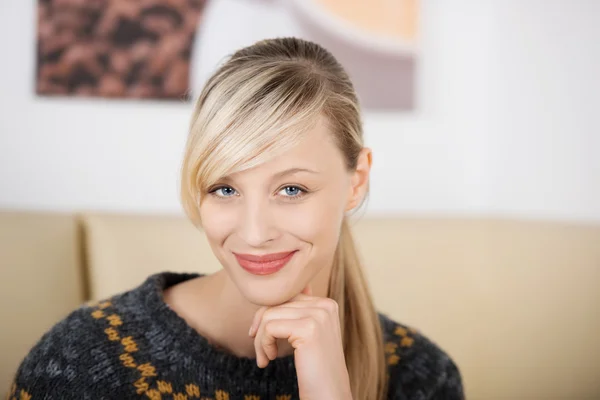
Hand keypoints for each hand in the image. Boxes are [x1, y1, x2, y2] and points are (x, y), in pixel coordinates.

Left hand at [249, 284, 352, 399]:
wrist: (330, 396)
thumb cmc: (316, 371)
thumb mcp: (310, 335)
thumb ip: (299, 313)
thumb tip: (283, 293)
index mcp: (327, 304)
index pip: (286, 297)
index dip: (268, 316)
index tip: (262, 337)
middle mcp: (325, 305)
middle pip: (276, 303)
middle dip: (261, 328)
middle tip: (261, 352)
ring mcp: (318, 315)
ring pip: (269, 315)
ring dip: (260, 339)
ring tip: (265, 358)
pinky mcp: (308, 328)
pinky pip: (269, 327)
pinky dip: (263, 344)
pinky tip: (270, 359)